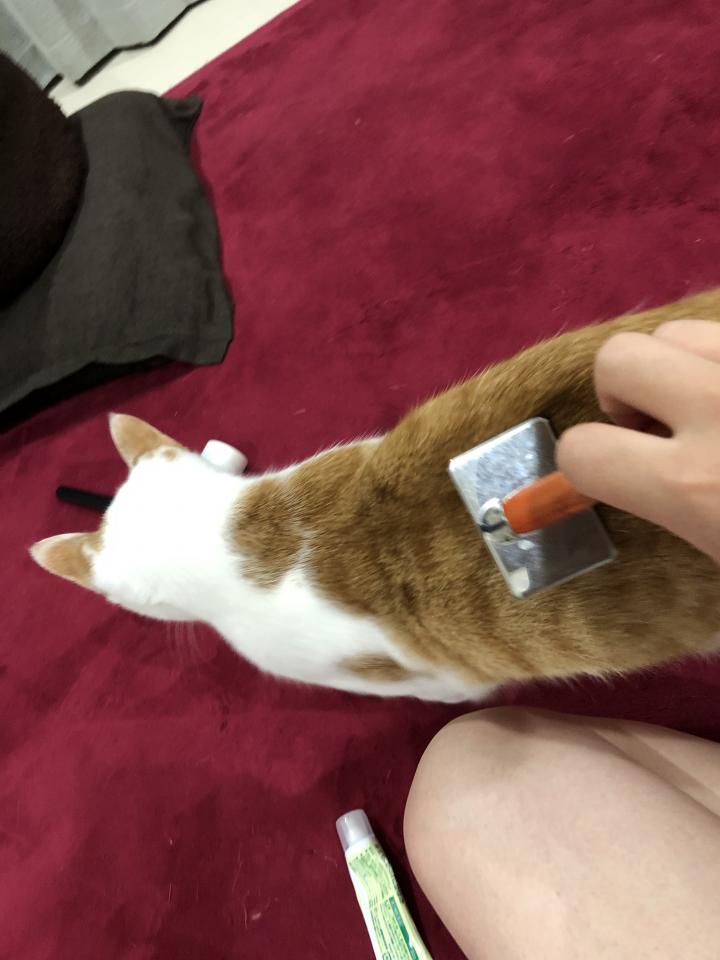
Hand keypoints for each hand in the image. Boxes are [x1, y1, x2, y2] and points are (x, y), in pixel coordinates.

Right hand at [557, 319, 719, 563]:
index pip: (582, 451)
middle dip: (623, 392)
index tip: (615, 483)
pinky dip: (717, 364)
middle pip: (618, 357)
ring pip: (679, 330)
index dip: (586, 468)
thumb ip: (682, 531)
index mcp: (693, 487)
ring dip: (679, 365)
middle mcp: (718, 407)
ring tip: (708, 410)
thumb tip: (644, 505)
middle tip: (663, 435)